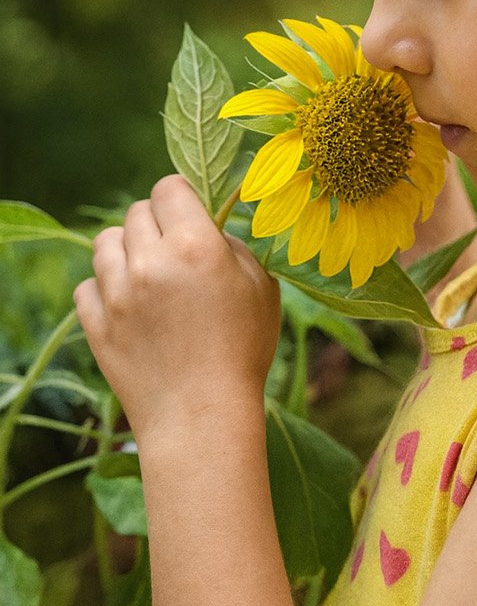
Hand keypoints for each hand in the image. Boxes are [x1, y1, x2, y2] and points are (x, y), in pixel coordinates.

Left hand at [74, 175, 280, 450]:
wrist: (203, 417)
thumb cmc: (243, 352)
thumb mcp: (261, 288)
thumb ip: (235, 246)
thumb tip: (213, 227)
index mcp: (194, 245)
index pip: (169, 187)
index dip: (181, 196)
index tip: (188, 214)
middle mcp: (150, 262)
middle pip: (137, 212)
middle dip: (156, 224)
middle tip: (173, 251)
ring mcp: (117, 294)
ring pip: (106, 242)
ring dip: (126, 250)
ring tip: (146, 273)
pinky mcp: (96, 324)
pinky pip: (86, 286)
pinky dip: (103, 289)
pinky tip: (127, 303)